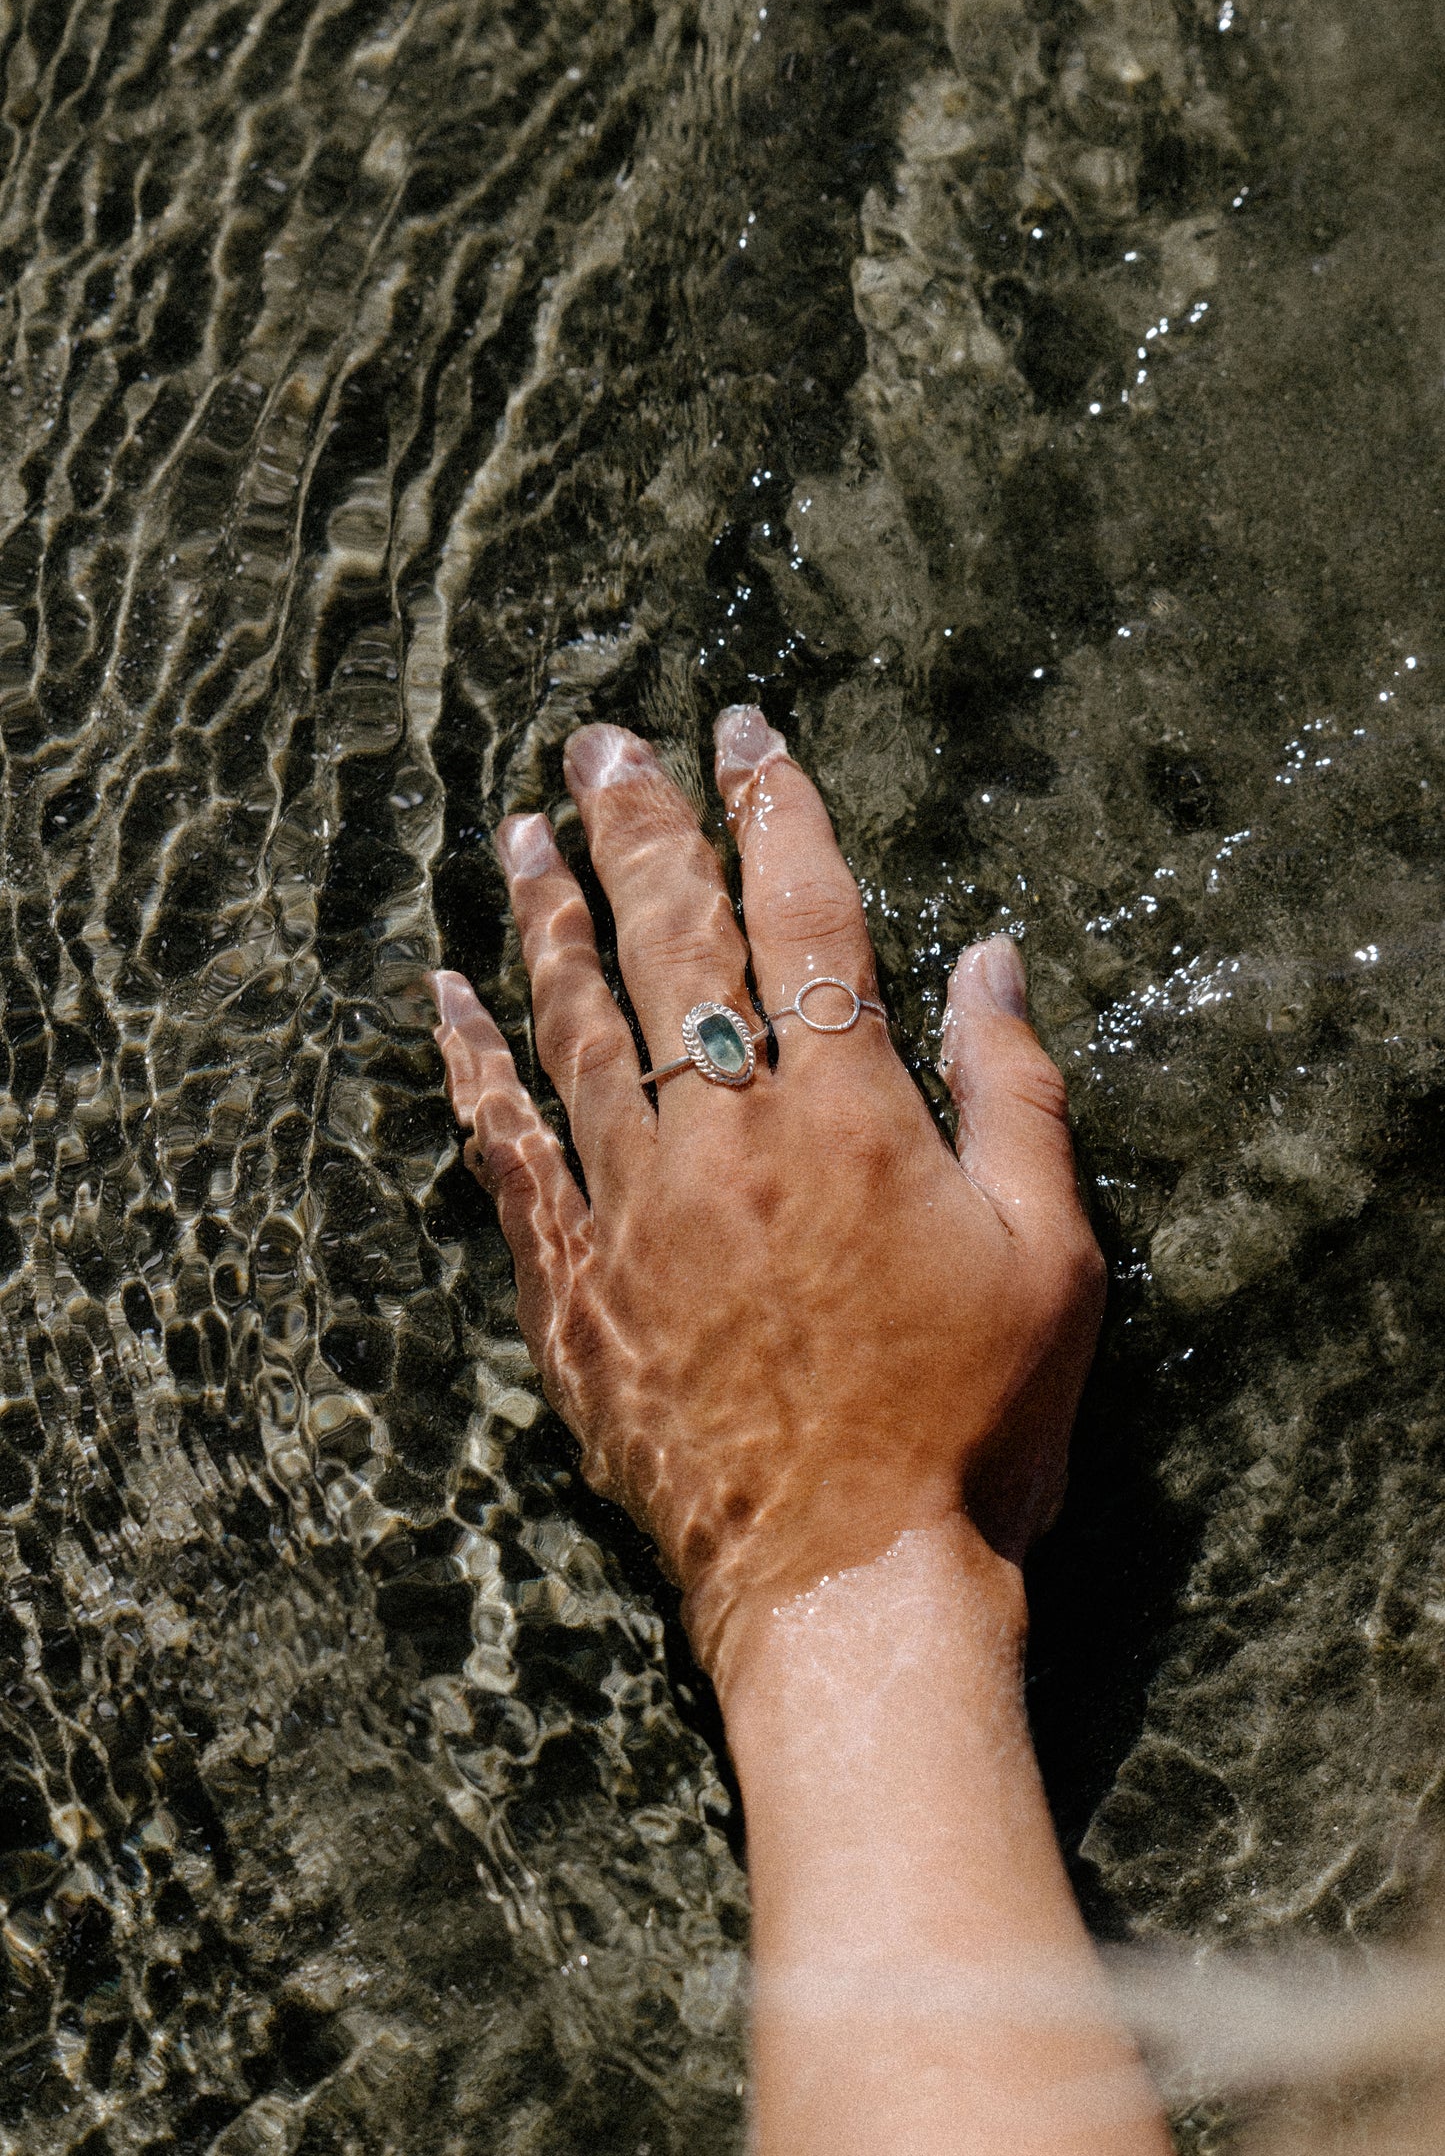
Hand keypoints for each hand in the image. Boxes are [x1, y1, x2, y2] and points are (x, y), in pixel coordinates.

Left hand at [430, 709, 1103, 1693]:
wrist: (853, 1583)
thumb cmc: (974, 1425)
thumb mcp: (1051, 1252)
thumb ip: (1014, 1090)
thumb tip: (990, 957)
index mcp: (848, 1113)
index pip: (805, 919)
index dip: (777, 812)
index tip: (747, 734)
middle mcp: (726, 1135)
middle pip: (671, 944)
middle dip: (642, 828)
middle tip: (605, 740)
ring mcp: (633, 1208)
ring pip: (574, 1023)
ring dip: (546, 916)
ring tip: (523, 830)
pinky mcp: (571, 1286)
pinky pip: (503, 1151)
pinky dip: (471, 1067)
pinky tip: (443, 997)